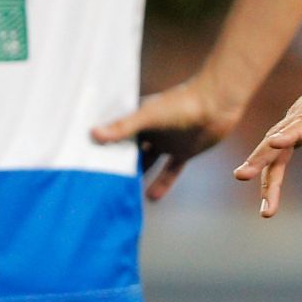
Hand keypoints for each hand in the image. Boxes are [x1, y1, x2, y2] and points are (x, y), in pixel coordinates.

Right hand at [92, 77, 243, 201]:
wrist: (216, 103)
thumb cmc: (181, 102)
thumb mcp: (149, 116)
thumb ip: (123, 127)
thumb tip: (93, 134)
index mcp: (139, 118)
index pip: (115, 135)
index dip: (102, 147)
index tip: (84, 162)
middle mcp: (151, 131)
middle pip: (130, 151)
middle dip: (118, 165)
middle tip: (101, 184)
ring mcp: (167, 142)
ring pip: (148, 163)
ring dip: (138, 176)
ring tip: (122, 194)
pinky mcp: (183, 152)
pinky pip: (170, 171)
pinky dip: (162, 184)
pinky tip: (151, 198)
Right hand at [233, 46, 301, 216]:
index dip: (290, 132)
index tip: (274, 143)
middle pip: (279, 134)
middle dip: (261, 158)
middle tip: (241, 177)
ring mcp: (298, 114)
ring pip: (273, 144)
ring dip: (263, 172)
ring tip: (266, 209)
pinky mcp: (295, 120)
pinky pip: (278, 145)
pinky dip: (269, 167)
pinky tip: (266, 192)